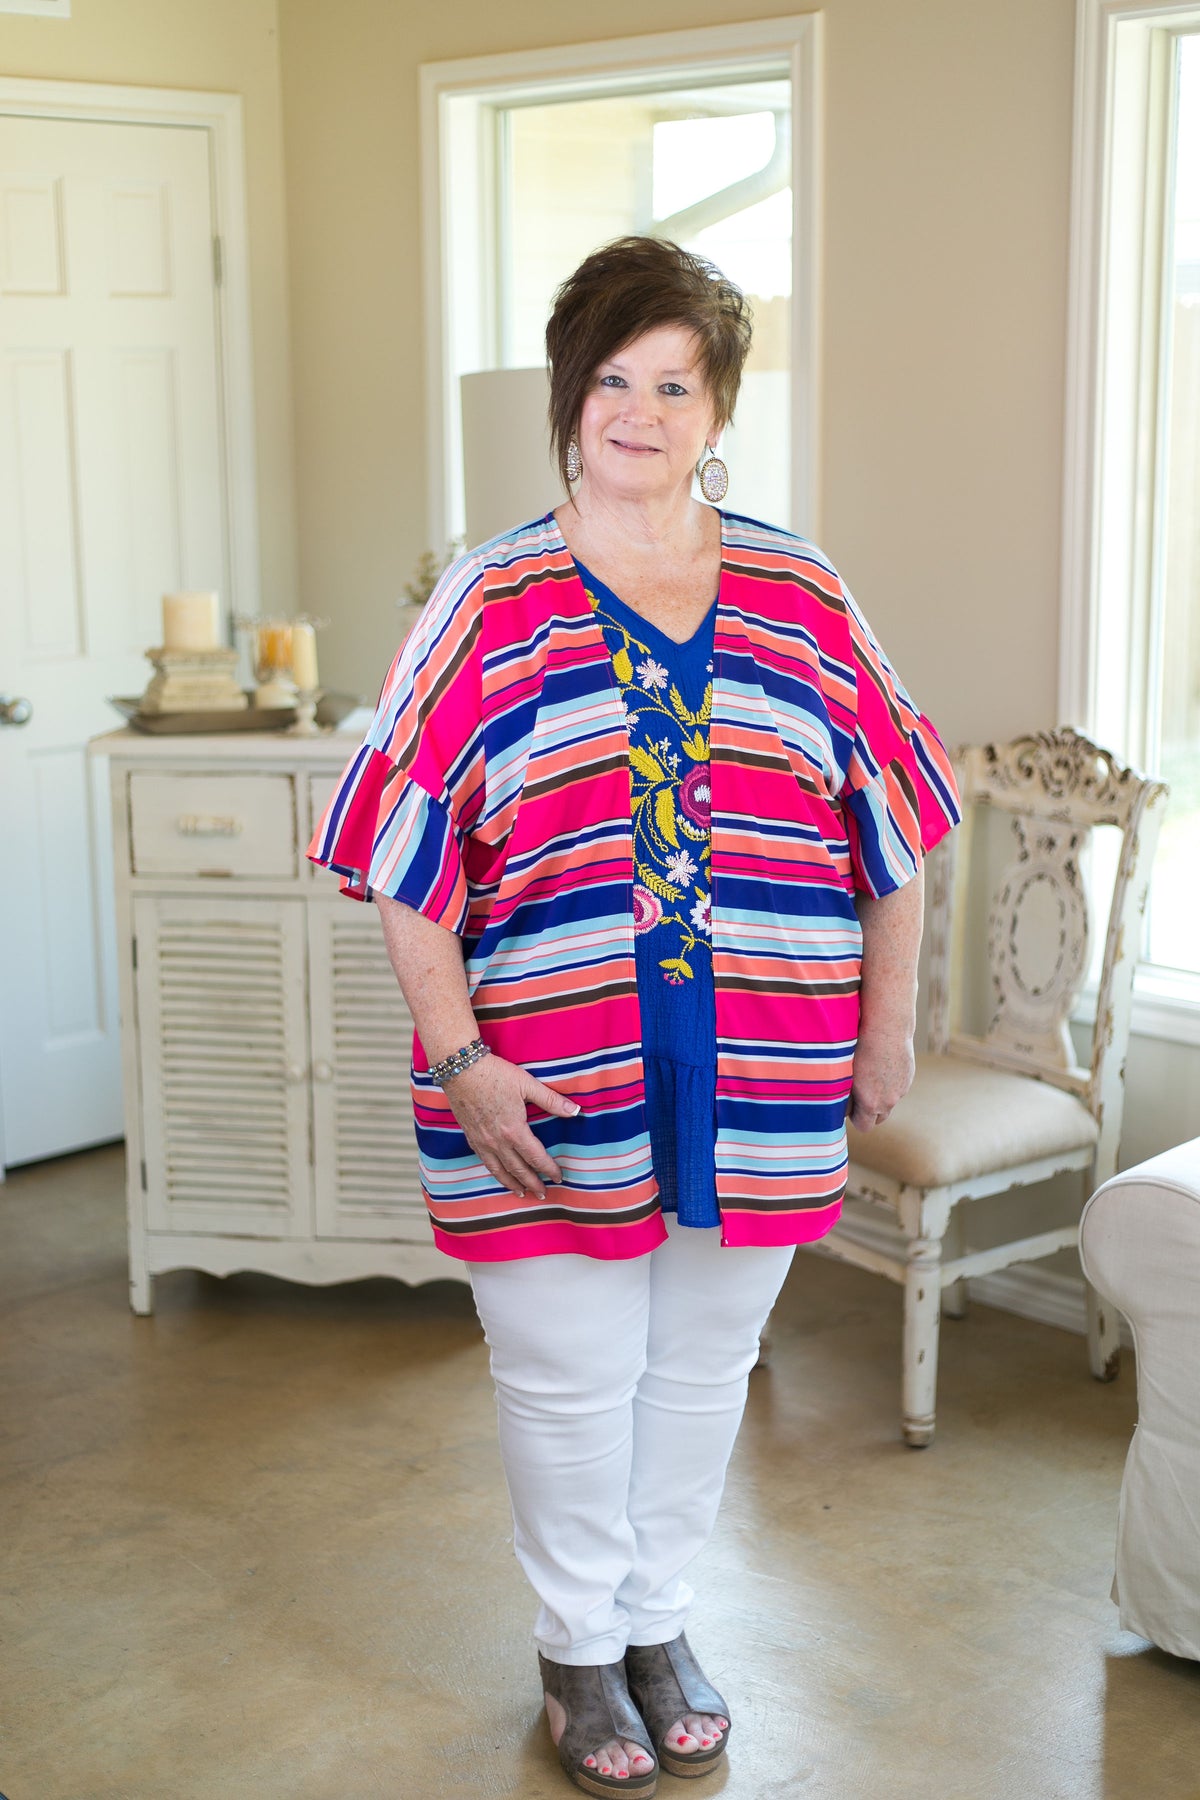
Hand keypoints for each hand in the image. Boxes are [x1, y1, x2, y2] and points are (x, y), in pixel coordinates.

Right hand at [441, 1054, 579, 1199]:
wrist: (460, 1070)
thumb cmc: (495, 1074)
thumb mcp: (527, 1084)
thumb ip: (552, 1100)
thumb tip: (575, 1110)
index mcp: (514, 1130)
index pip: (536, 1157)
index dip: (549, 1169)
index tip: (559, 1177)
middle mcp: (497, 1142)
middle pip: (519, 1170)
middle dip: (533, 1184)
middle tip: (543, 1194)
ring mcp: (482, 1142)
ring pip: (499, 1171)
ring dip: (513, 1184)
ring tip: (522, 1194)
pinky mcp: (471, 1137)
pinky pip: (484, 1162)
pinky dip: (495, 1173)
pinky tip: (499, 1174)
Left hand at [848, 1023, 914, 1131]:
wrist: (886, 1027)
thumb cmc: (858, 1048)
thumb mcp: (844, 1074)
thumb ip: (844, 1095)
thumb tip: (836, 1105)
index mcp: (870, 1102)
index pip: (864, 1126)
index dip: (854, 1118)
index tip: (848, 1106)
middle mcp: (889, 1100)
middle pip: (879, 1118)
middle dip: (868, 1112)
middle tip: (858, 1095)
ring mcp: (901, 1089)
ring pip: (889, 1101)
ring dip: (881, 1096)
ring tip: (870, 1076)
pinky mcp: (909, 1077)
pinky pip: (898, 1087)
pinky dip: (890, 1082)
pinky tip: (881, 1065)